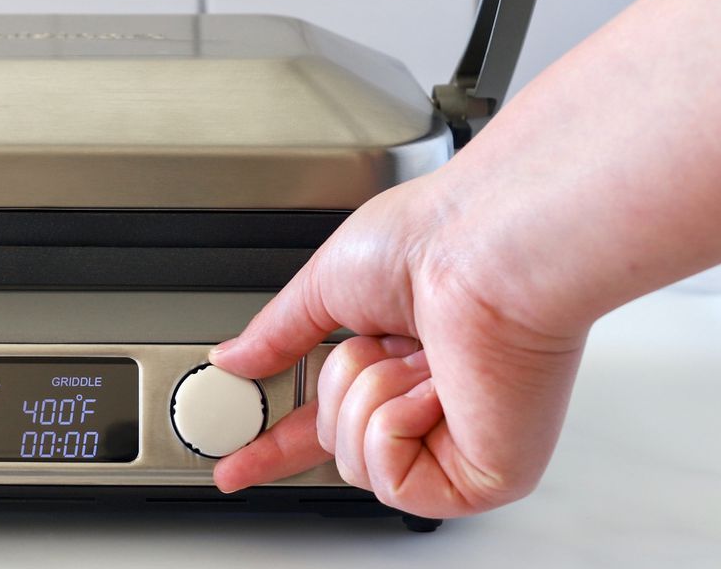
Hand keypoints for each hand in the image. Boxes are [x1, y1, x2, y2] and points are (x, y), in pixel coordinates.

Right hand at [207, 174, 589, 518]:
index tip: (234, 464)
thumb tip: (234, 360)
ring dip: (367, 397)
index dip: (277, 443)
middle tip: (377, 343)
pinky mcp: (485, 476)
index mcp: (398, 357)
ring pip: (357, 464)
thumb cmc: (434, 240)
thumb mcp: (325, 283)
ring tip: (418, 356)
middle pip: (334, 442)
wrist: (486, 249)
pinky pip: (393, 481)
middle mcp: (433, 401)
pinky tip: (435, 387)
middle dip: (337, 387)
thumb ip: (277, 334)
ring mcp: (460, 441)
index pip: (328, 417)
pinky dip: (395, 424)